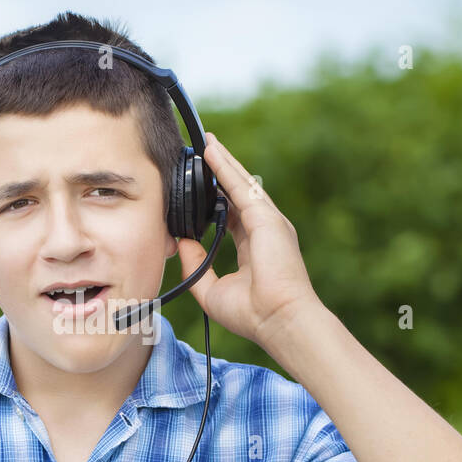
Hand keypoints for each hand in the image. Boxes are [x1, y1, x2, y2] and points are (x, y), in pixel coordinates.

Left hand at [175, 132, 318, 348]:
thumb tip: (182, 243)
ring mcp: (269, 221)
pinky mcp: (267, 218)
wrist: (279, 320)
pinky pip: (241, 186)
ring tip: (206, 142)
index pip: (232, 216)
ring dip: (223, 161)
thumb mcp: (212, 290)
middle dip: (221, 172)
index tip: (200, 189)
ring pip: (241, 183)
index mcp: (253, 248)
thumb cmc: (253, 314)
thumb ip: (196, 266)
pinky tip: (211, 152)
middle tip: (203, 151)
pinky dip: (225, 167)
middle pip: (238, 193)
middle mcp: (264, 230)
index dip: (216, 200)